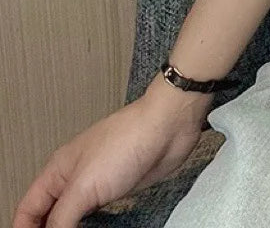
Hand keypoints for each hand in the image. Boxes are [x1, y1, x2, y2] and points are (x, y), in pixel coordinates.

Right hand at [12, 79, 211, 227]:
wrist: (169, 126)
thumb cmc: (129, 140)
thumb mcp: (84, 186)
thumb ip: (62, 218)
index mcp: (58, 171)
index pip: (27, 209)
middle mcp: (75, 176)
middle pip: (49, 214)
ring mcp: (98, 182)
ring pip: (74, 216)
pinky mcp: (119, 187)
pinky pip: (99, 214)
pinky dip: (94, 227)